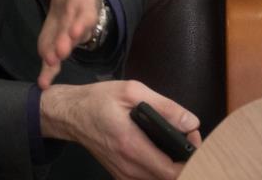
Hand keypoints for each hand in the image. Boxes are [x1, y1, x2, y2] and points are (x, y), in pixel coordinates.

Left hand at [37, 0, 108, 88]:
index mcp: (85, 7)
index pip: (84, 15)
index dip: (80, 22)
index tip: (75, 30)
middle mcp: (77, 25)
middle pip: (72, 34)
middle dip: (67, 42)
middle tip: (60, 52)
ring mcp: (66, 37)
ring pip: (62, 48)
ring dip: (56, 57)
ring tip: (49, 64)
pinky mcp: (55, 44)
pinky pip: (52, 60)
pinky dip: (48, 73)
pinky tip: (42, 84)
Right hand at [40, 80, 200, 179]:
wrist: (69, 114)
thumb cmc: (97, 100)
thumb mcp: (130, 91)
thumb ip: (164, 106)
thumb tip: (191, 123)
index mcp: (131, 146)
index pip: (174, 171)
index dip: (192, 160)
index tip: (191, 138)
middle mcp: (128, 167)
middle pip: (171, 178)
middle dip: (186, 160)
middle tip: (184, 137)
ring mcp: (123, 175)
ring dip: (173, 165)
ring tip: (172, 142)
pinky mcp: (120, 176)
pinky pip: (148, 179)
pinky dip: (159, 168)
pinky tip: (158, 150)